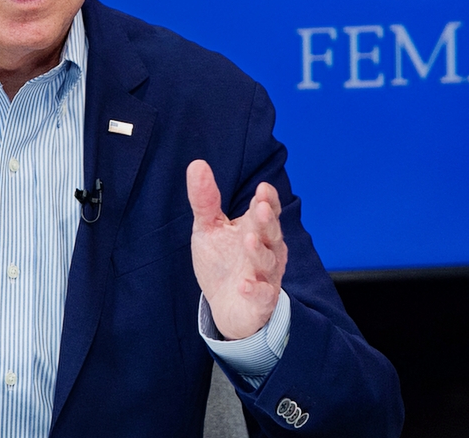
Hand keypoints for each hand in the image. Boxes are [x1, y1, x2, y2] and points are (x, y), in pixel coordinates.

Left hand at [186, 159, 286, 339]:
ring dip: (259, 251)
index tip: (262, 189)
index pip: (267, 210)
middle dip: (267, 221)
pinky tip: (245, 285)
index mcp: (257, 228)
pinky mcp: (261, 300)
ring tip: (248, 240)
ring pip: (268, 262)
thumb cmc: (222, 261)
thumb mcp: (209, 227)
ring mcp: (266, 275)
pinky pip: (263, 295)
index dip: (267, 199)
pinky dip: (255, 290)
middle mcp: (267, 249)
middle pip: (271, 233)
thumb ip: (205, 200)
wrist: (226, 305)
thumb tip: (197, 164)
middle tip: (261, 208)